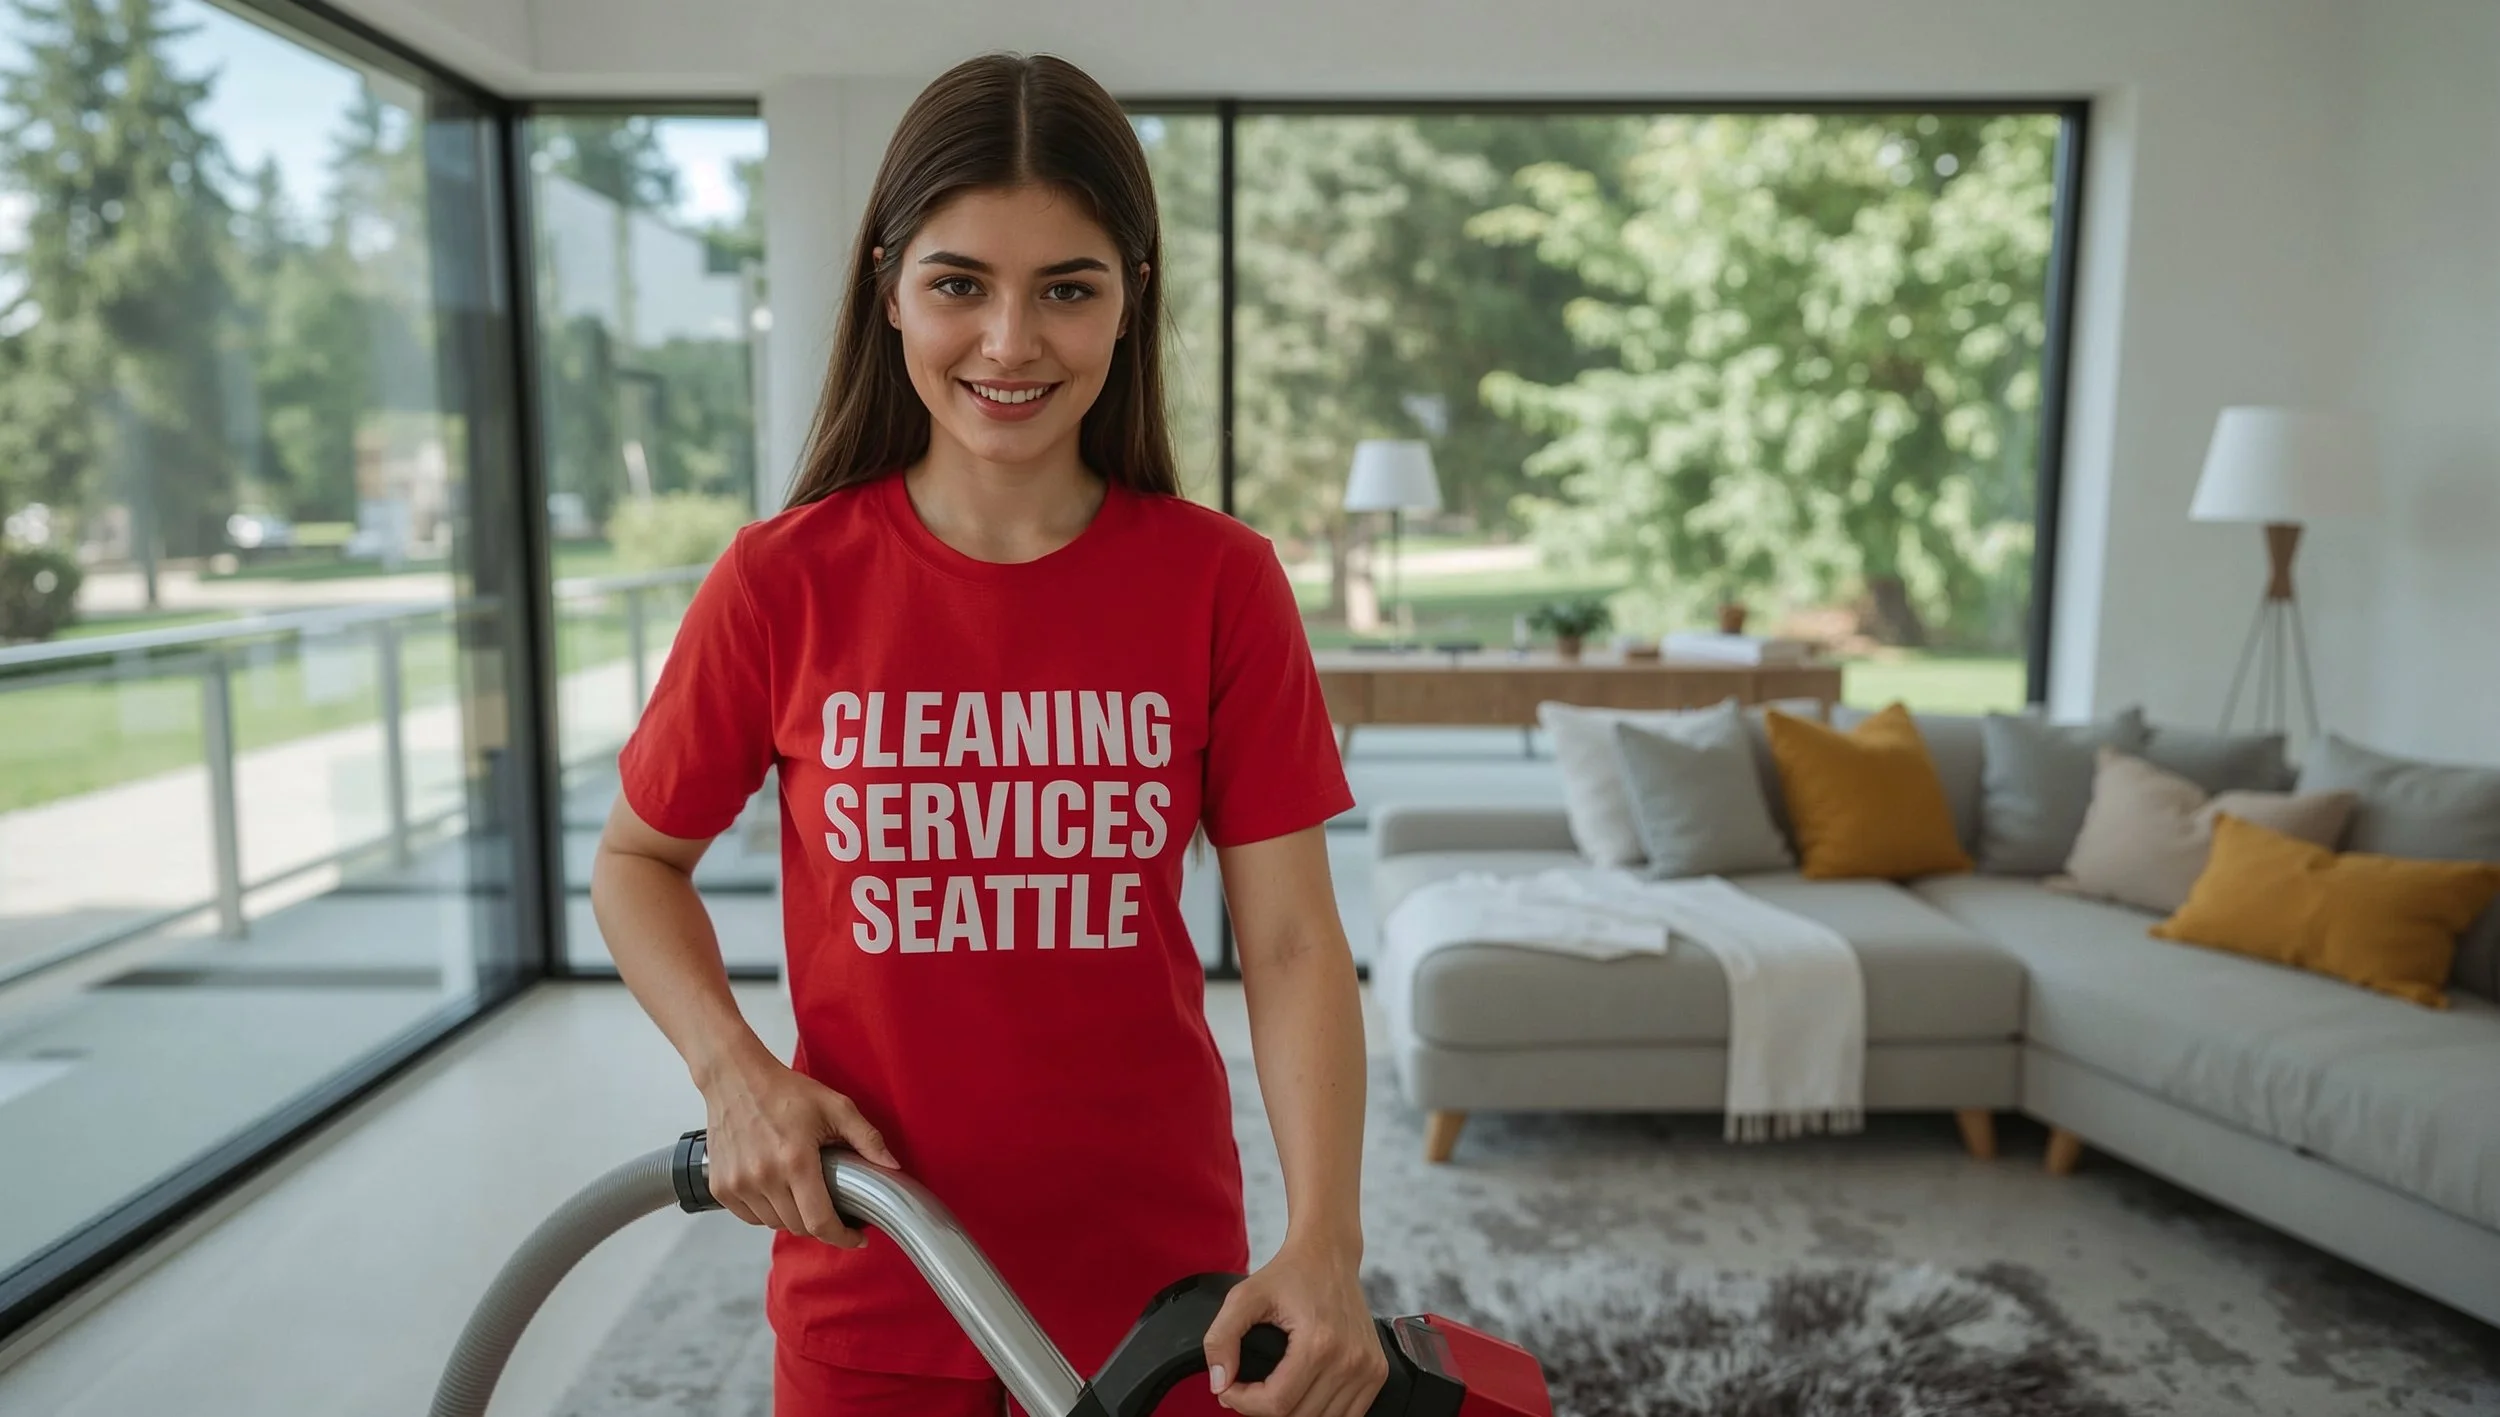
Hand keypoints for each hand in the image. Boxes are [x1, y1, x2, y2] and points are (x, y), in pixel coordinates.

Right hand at [698, 1046, 898, 1247]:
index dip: (842, 1237)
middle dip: (820, 1222)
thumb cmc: (784, 1091)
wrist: (735, 1078)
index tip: (855, 1238)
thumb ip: (867, 1138)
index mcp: (794, 1161)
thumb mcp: (836, 1107)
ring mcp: (737, 1184)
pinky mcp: (720, 1187)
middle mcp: (763, 1177)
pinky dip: (767, 1211)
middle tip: (831, 1204)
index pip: (819, 1222)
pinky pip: (751, 1217)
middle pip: (798, 1226)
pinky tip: (776, 1189)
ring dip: (792, 1216)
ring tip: (801, 1190)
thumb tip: (891, 1166)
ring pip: (774, 1223)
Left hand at [1203, 1239, 1387, 1416]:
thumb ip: (1221, 1339)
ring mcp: (1368, 1368)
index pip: (1277, 1403)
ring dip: (1292, 1413)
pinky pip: (1348, 1416)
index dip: (1244, 1403)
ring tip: (1272, 1391)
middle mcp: (1350, 1360)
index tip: (1229, 1388)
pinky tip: (1300, 1395)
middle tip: (1247, 1390)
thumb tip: (1220, 1384)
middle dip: (1263, 1409)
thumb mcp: (1244, 1296)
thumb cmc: (1291, 1272)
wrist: (1330, 1254)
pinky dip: (1320, 1413)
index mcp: (1320, 1343)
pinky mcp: (1377, 1372)